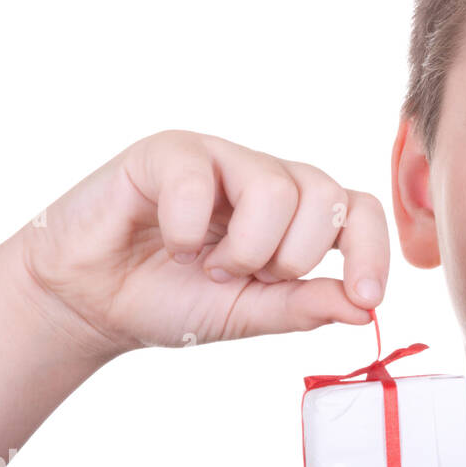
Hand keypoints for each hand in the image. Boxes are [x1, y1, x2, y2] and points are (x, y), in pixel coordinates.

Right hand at [14, 129, 389, 359]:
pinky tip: (170, 244)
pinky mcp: (169, 152)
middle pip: (326, 196)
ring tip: (209, 266)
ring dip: (244, 248)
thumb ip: (305, 307)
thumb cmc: (173, 300)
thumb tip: (365, 309)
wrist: (92, 302)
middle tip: (246, 277)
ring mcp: (222, 159)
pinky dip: (187, 229)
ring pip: (276, 188)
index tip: (367, 297)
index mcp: (298, 216)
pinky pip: (202, 179)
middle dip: (293, 257)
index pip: (359, 211)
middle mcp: (269, 179)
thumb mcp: (250, 314)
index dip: (372, 251)